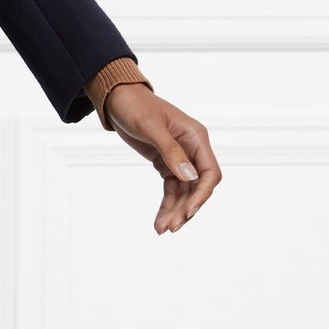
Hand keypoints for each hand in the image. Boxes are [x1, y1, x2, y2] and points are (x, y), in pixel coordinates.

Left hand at [102, 82, 221, 233]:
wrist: (118, 99)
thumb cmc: (135, 106)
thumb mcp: (151, 127)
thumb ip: (170, 151)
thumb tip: (189, 176)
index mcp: (196, 137)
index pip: (210, 172)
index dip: (202, 194)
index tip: (188, 211)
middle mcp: (192, 149)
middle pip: (198, 187)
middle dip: (186, 208)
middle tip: (171, 228)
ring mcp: (180, 158)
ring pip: (184, 192)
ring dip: (175, 211)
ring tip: (161, 229)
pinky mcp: (166, 164)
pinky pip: (171, 189)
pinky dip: (166, 205)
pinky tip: (158, 221)